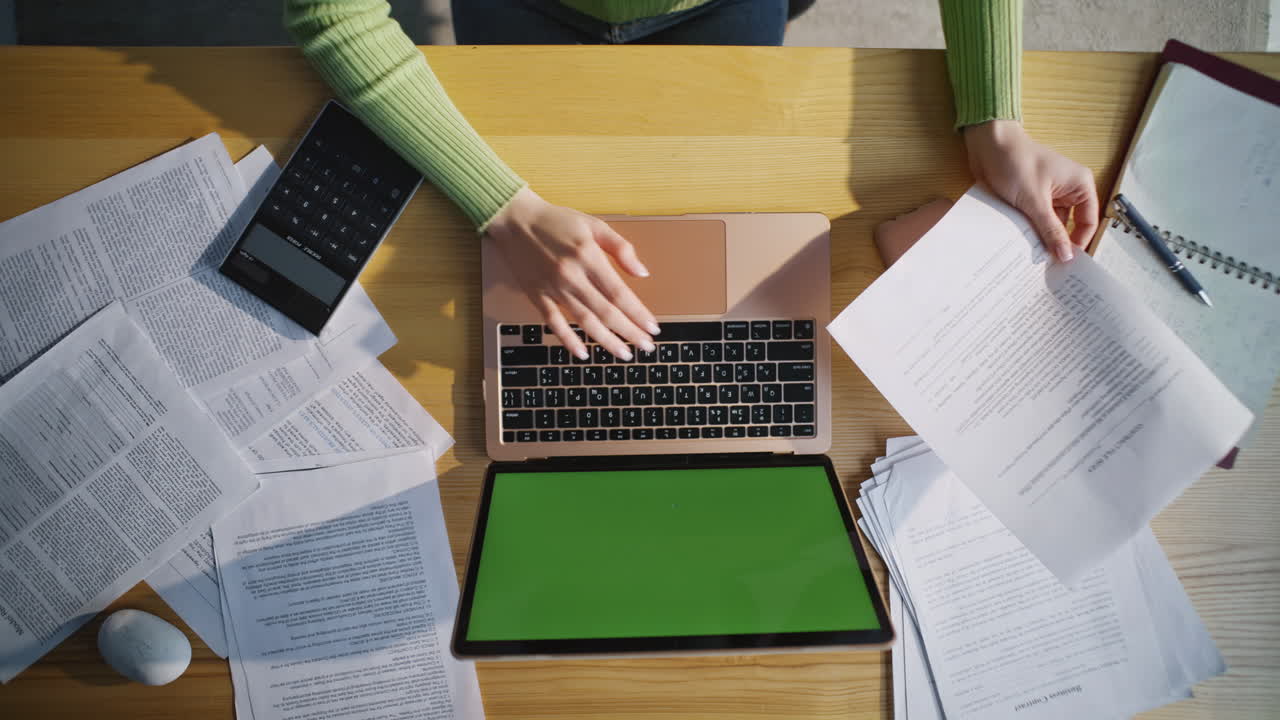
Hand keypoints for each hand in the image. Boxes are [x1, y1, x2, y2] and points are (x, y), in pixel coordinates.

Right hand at [485, 187, 658, 360]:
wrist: (515, 219)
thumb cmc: (557, 221)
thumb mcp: (594, 224)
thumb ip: (621, 248)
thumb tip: (642, 273)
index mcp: (588, 257)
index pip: (619, 293)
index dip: (638, 313)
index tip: (652, 327)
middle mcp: (572, 276)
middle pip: (606, 312)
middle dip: (629, 333)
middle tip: (646, 347)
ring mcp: (553, 288)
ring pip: (584, 321)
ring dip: (606, 341)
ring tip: (624, 354)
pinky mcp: (536, 295)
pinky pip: (553, 322)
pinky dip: (568, 340)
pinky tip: (582, 354)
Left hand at [963, 120, 1098, 262]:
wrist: (987, 144)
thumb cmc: (1016, 162)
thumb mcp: (1035, 200)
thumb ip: (1051, 230)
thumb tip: (1066, 256)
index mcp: (1080, 185)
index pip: (1088, 222)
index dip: (1077, 243)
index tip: (1064, 263)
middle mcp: (1068, 190)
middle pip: (1068, 226)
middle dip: (1056, 243)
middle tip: (1045, 267)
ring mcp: (1049, 194)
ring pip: (1049, 225)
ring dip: (1039, 238)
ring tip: (1030, 258)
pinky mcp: (1031, 197)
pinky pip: (1034, 220)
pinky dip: (1028, 230)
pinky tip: (1020, 244)